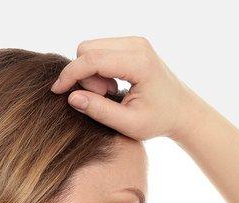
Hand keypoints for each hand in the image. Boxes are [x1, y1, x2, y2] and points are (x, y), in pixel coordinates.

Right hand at [49, 36, 191, 141]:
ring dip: (91, 73)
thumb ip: (99, 111)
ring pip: (91, 48)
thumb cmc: (158, 120)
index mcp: (138, 62)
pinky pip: (100, 50)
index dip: (70, 74)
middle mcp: (136, 44)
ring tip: (109, 94)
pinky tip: (113, 87)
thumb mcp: (128, 124)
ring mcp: (134, 41)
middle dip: (84, 75)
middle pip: (88, 48)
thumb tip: (72, 97)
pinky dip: (99, 69)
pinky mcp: (131, 44)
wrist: (182, 110)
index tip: (57, 92)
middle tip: (101, 98)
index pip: (92, 59)